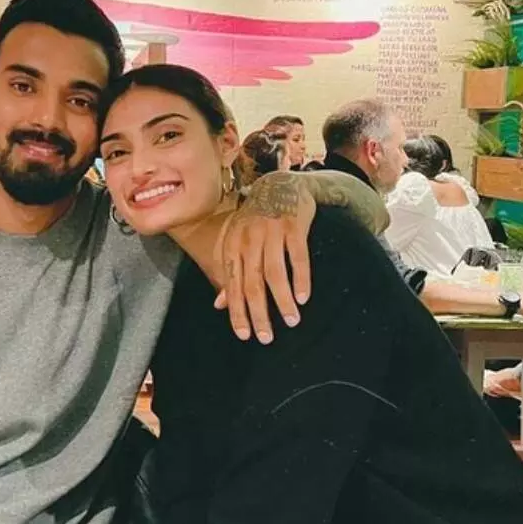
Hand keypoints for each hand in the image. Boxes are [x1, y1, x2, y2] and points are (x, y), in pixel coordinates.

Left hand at [215, 172, 315, 343]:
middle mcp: (248, 241)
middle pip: (252, 284)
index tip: (245, 335)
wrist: (279, 185)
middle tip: (267, 338)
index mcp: (233, 247)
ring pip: (275, 273)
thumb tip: (219, 305)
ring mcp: (270, 232)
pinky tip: (303, 298)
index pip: (233, 286)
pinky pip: (297, 256)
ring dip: (282, 300)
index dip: (237, 312)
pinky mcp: (293, 225)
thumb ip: (231, 275)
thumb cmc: (256, 222)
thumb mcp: (238, 244)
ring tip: (291, 321)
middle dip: (258, 314)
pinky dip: (300, 278)